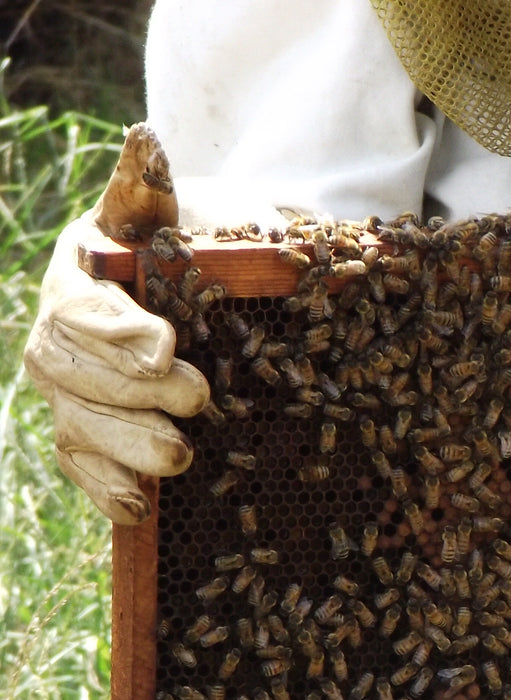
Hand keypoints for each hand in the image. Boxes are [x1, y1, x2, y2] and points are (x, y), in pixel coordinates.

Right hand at [23, 124, 208, 522]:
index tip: (165, 346)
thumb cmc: (199, 238)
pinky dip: (106, 489)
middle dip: (130, 391)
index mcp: (77, 273)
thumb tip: (145, 142)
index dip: (115, 332)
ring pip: (73, 423)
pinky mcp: (89, 431)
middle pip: (70, 371)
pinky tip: (140, 509)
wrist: (213, 281)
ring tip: (180, 457)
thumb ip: (157, 189)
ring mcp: (71, 387)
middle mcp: (60, 332)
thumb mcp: (187, 208)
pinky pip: (81, 465)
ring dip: (123, 446)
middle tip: (198, 398)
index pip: (78, 307)